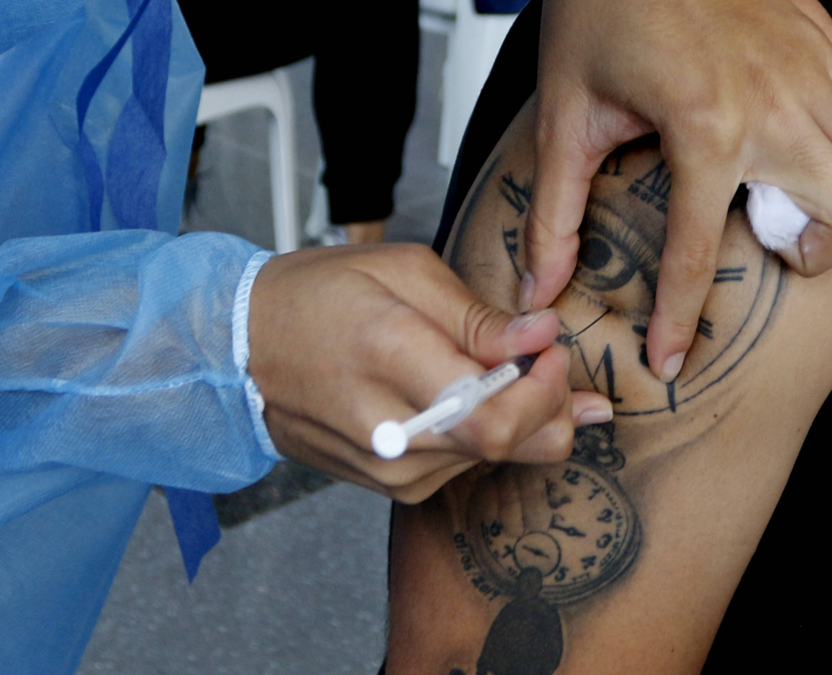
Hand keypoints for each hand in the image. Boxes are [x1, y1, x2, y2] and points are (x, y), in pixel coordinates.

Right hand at [246, 244, 612, 503]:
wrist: (242, 351)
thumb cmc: (318, 297)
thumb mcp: (403, 272)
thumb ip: (479, 315)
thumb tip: (543, 335)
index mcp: (391, 359)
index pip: (495, 416)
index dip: (545, 389)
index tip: (549, 349)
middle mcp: (393, 432)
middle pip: (508, 445)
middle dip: (551, 405)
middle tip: (547, 363)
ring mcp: (392, 469)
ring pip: (498, 460)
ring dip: (523, 418)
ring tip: (507, 371)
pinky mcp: (393, 486)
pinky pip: (469, 467)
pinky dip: (490, 434)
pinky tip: (476, 397)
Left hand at [524, 0, 831, 381]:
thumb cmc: (605, 7)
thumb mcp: (567, 112)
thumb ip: (555, 209)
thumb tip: (538, 286)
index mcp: (705, 128)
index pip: (696, 254)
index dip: (679, 319)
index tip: (671, 359)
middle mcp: (777, 107)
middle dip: (815, 255)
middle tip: (776, 251)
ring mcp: (815, 74)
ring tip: (822, 230)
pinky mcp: (830, 49)